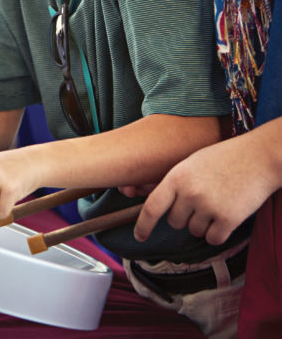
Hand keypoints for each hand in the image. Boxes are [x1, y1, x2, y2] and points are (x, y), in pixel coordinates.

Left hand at [133, 130, 279, 245]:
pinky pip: (213, 239)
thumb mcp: (192, 163)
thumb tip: (156, 203)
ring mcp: (209, 206)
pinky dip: (218, 232)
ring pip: (194, 231)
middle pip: (175, 222)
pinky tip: (226, 214)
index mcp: (177, 176)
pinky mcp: (228, 219)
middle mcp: (190, 192)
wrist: (257, 157)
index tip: (139, 236)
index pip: (152, 207)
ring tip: (217, 201)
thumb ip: (175, 182)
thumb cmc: (223, 158)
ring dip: (203, 223)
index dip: (144, 225)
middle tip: (202, 198)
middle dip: (185, 215)